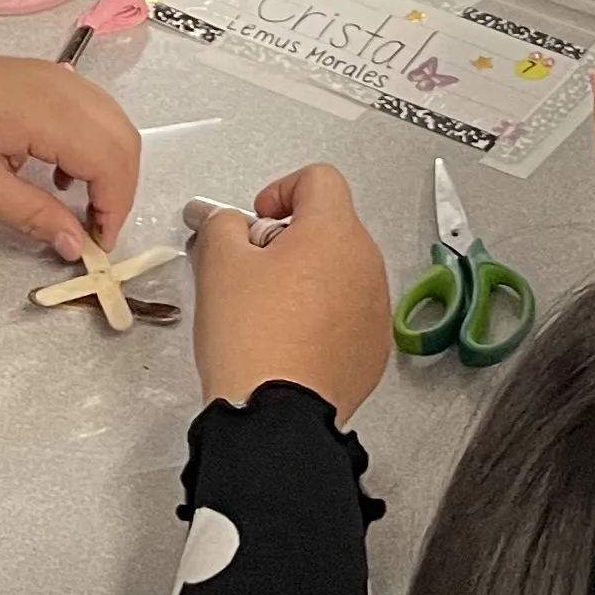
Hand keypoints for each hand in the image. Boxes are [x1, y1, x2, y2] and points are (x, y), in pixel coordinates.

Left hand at [0, 50, 137, 262]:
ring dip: (109, 164)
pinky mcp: (38, 77)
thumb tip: (76, 245)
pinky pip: (88, 109)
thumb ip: (35, 215)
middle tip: (96, 230)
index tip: (99, 246)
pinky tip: (60, 172)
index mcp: (51, 110)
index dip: (115, 207)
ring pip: (110, 120)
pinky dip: (91, 143)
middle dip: (120, 188)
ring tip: (81, 206)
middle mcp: (63, 85)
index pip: (112, 160)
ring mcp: (52, 76)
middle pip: (122, 137)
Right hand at [189, 162, 393, 422]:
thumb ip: (221, 225)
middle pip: (330, 227)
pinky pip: (348, 316)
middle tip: (252, 270)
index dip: (281, 190)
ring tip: (266, 313)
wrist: (275, 415)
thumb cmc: (252, 339)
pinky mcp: (373, 348)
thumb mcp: (219, 264)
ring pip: (340, 273)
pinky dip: (321, 319)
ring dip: (307, 280)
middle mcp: (366, 263)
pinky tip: (288, 343)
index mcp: (334, 231)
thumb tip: (223, 219)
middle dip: (289, 240)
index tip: (257, 219)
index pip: (319, 179)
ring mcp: (375, 308)